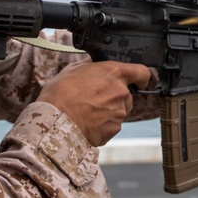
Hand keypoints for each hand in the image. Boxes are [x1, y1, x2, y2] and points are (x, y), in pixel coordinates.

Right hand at [37, 61, 155, 145]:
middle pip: (126, 95)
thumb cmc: (61, 94)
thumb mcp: (73, 69)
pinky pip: (110, 126)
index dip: (142, 77)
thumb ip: (91, 68)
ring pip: (118, 111)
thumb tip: (94, 69)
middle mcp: (121, 92)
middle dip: (114, 97)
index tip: (140, 81)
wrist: (55, 121)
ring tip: (86, 112)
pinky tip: (86, 122)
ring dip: (107, 111)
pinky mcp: (113, 130)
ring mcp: (119, 113)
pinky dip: (101, 125)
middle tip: (94, 99)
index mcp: (113, 73)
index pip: (142, 72)